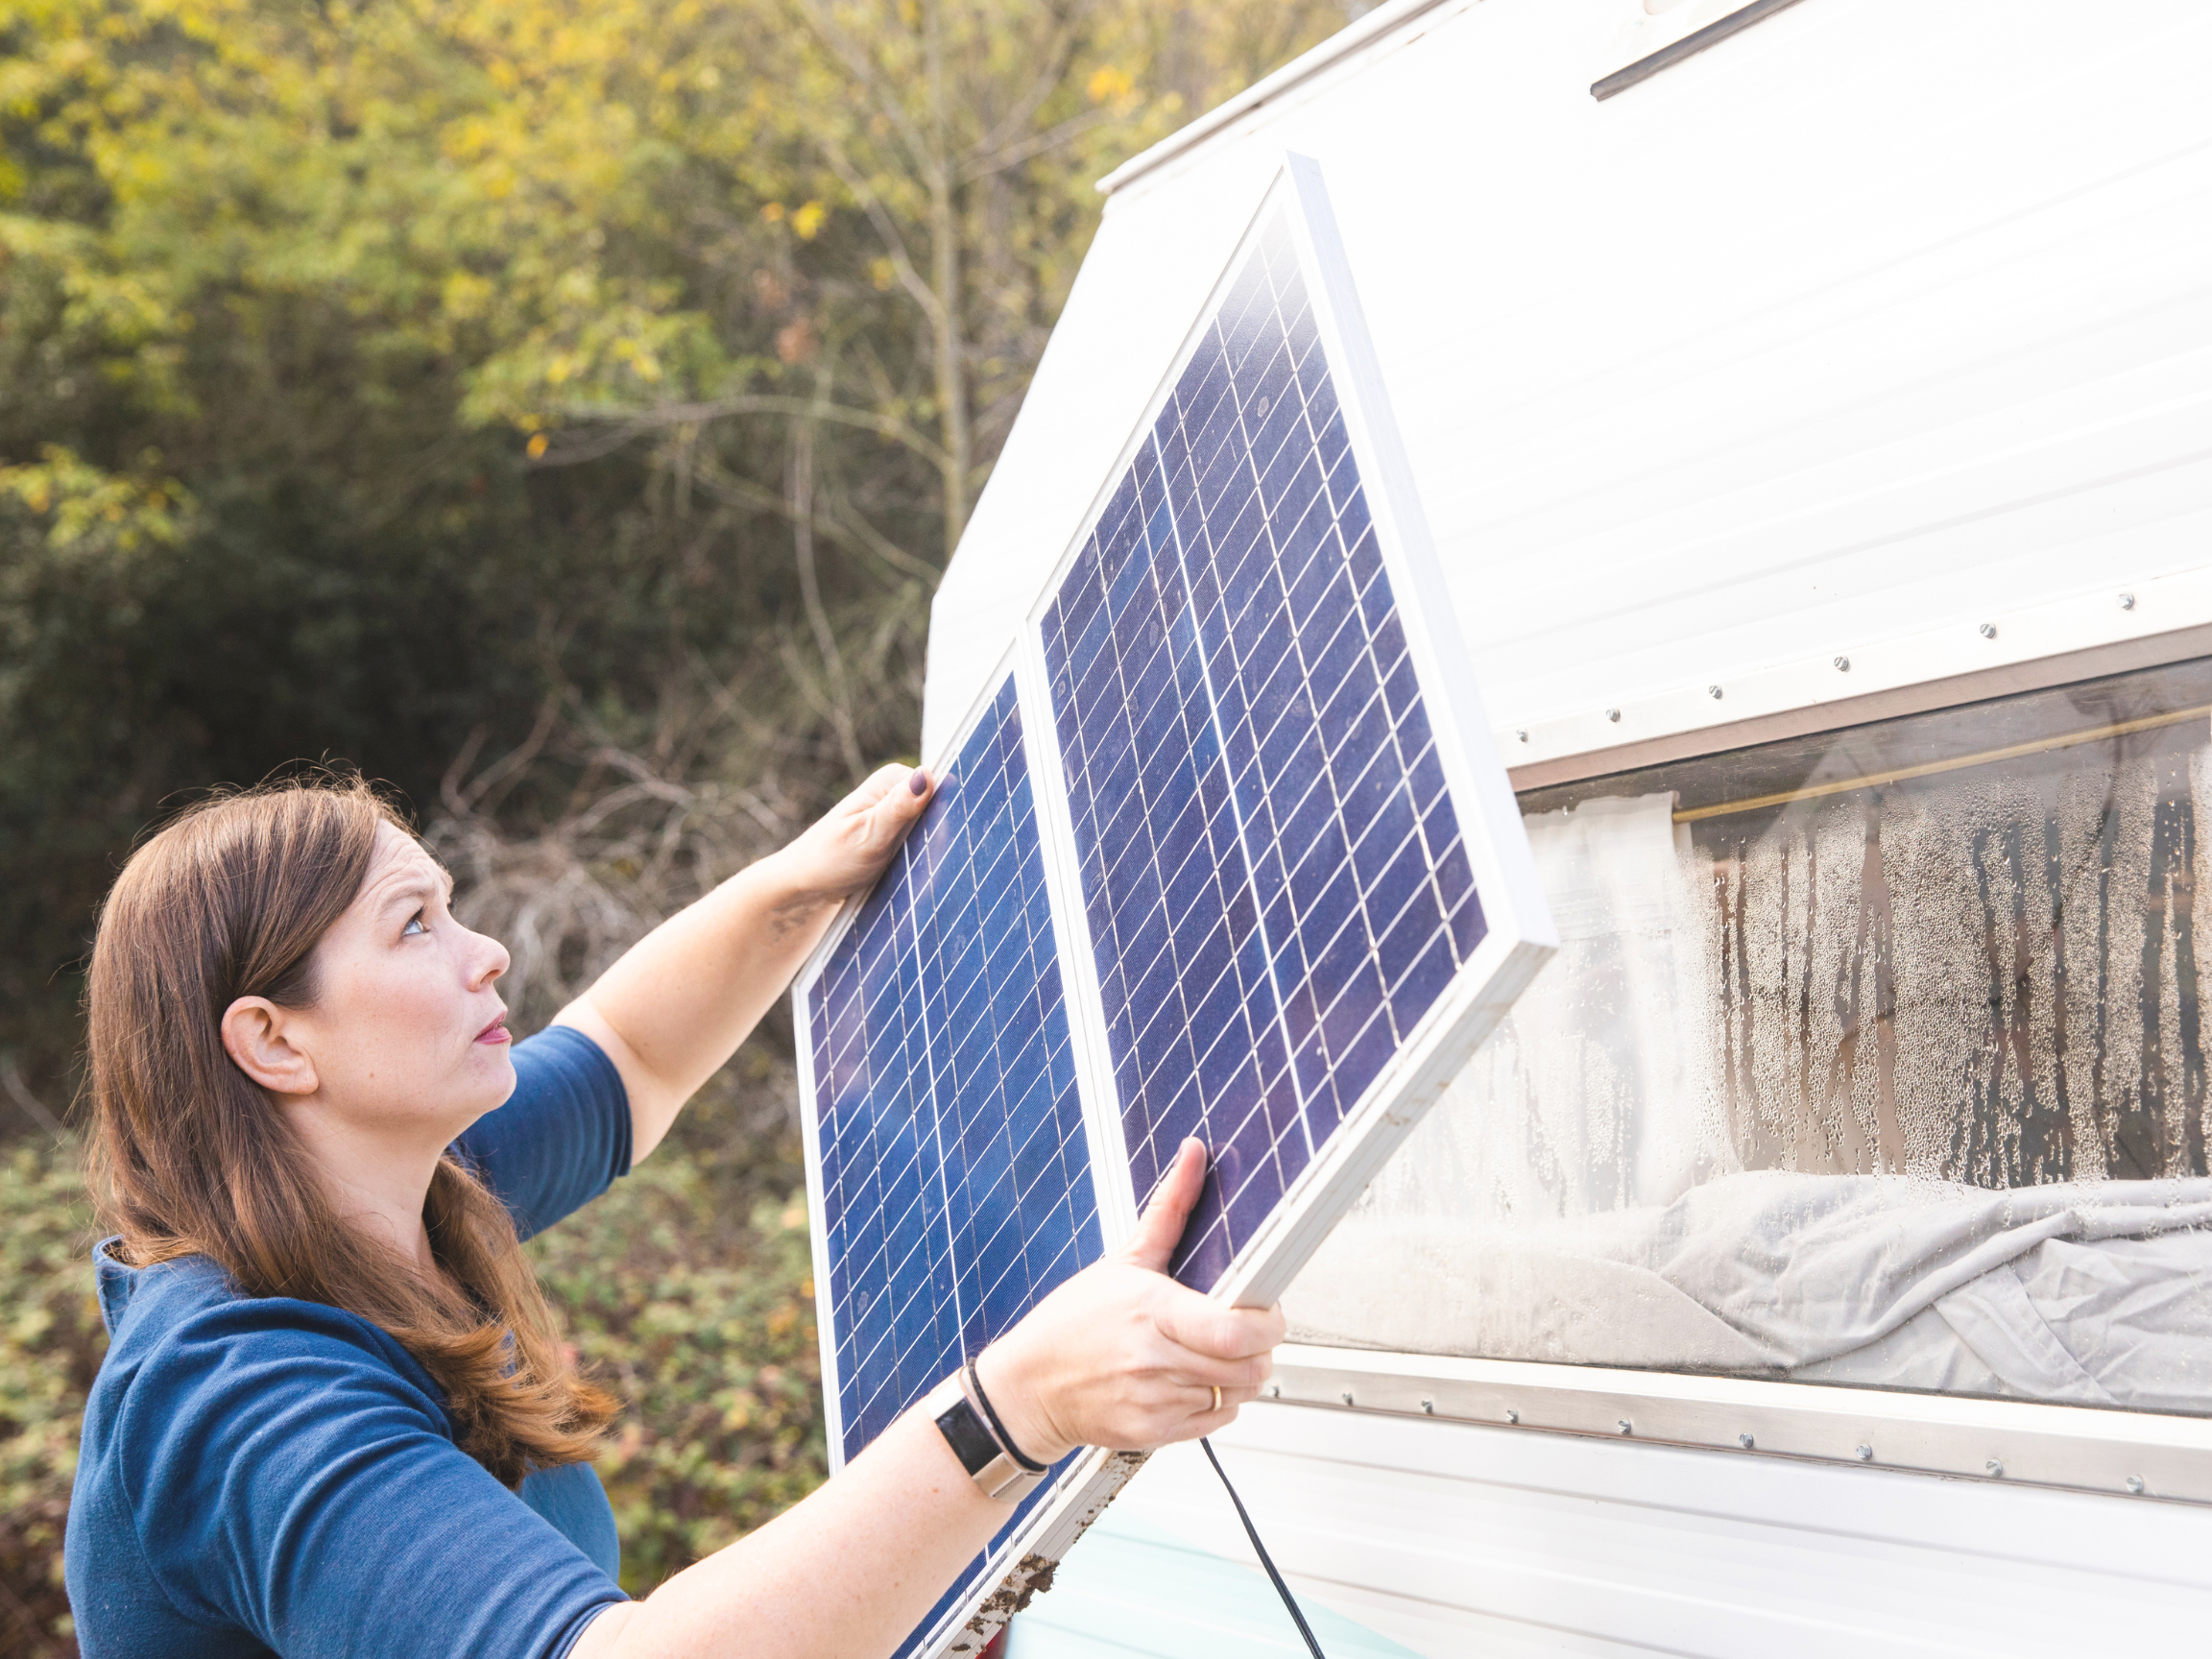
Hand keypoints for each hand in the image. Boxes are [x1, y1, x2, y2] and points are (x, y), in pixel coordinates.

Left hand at [767, 763, 933, 912]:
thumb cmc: (828, 861)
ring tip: (910, 870)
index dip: (945, 816)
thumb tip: (927, 776)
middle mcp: (896, 792)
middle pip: (940, 809)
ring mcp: (897, 814)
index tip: (932, 842)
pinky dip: (923, 858)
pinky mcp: (897, 835)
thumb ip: (899, 808)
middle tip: (914, 861)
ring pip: (934, 828)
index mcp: (890, 780)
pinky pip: (924, 842)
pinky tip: (913, 875)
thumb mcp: (868, 835)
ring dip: (931, 850)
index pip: (941, 788)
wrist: (804, 887)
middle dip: (938, 835)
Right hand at [973, 1140, 1284, 1460]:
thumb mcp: (1122, 1261)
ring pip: (1240, 1395)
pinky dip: (1219, 1401)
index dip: (1268, 1323)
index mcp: (1153, 1312)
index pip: (1237, 1332)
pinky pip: (1218, 1421)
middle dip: (1259, 1347)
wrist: (1027, 1387)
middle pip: (1251, 1367)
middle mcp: (1157, 1361)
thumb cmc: (1070, 1323)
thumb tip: (1193, 1155)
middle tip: (1243, 1329)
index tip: (1267, 1310)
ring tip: (1210, 1352)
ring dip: (1239, 1374)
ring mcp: (1157, 1402)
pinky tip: (1191, 1378)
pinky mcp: (1156, 1434)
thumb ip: (1169, 1209)